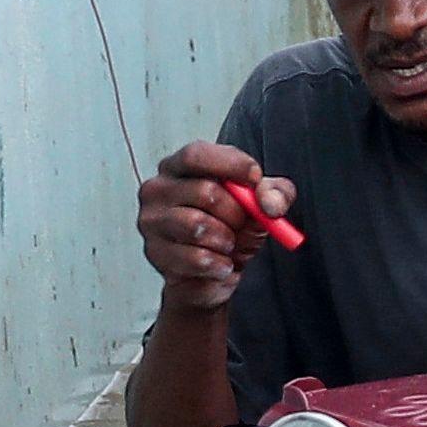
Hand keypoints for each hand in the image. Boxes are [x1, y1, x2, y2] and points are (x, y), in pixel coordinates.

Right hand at [139, 141, 291, 317]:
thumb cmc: (232, 227)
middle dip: (236, 212)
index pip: (196, 155)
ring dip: (225, 239)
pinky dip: (218, 264)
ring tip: (229, 244)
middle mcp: (158, 189)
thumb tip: (270, 203)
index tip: (256, 178)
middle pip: (204, 192)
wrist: (215, 271)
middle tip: (243, 224)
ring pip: (197, 225)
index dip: (230, 164)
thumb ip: (275, 194)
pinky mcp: (155, 253)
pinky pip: (195, 257)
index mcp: (179, 167)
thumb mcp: (262, 204)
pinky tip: (221, 263)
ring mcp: (151, 221)